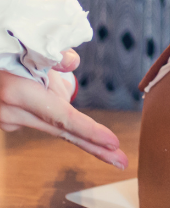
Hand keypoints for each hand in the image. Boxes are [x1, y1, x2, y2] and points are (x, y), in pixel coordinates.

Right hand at [0, 63, 127, 168]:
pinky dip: (57, 114)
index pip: (63, 117)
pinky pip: (43, 118)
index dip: (90, 130)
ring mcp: (8, 121)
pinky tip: (46, 88)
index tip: (113, 143)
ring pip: (53, 125)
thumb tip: (72, 63)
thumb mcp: (33, 46)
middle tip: (122, 161)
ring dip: (77, 128)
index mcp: (18, 93)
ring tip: (76, 108)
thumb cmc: (12, 51)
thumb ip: (57, 56)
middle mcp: (12, 113)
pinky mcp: (9, 121)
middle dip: (95, 147)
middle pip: (63, 131)